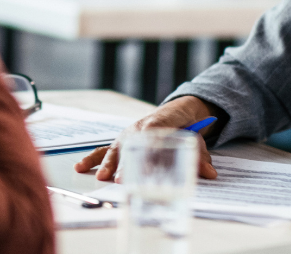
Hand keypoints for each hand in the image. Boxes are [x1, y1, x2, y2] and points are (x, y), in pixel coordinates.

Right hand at [74, 96, 219, 181]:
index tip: (144, 167)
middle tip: (121, 180)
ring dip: (108, 163)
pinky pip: (106, 149)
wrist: (179, 110)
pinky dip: (93, 158)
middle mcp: (141, 127)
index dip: (147, 150)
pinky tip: (80, 167)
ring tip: (102, 178)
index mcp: (160, 121)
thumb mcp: (197, 140)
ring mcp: (129, 133)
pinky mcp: (122, 140)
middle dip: (125, 163)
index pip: (152, 133)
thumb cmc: (187, 126)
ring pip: (115, 148)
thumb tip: (210, 174)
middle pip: (130, 144)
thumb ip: (200, 157)